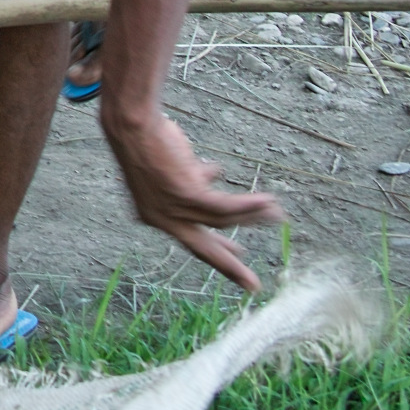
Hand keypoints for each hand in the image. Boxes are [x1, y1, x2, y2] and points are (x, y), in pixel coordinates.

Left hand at [100, 106, 285, 291]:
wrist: (133, 123)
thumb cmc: (149, 139)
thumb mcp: (172, 165)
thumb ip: (193, 177)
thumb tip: (215, 173)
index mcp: (155, 216)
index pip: (190, 239)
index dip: (216, 250)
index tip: (237, 255)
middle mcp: (162, 218)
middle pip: (203, 248)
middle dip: (230, 267)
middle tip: (253, 286)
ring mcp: (173, 208)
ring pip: (222, 221)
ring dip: (252, 217)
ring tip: (276, 213)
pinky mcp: (186, 195)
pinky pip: (226, 206)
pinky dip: (249, 204)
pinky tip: (267, 201)